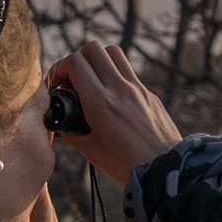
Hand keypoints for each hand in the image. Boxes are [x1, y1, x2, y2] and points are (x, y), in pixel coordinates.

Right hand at [45, 40, 181, 186]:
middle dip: (77, 59)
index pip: (75, 63)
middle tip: (73, 80)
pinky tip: (112, 97)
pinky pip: (129, 72)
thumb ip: (72, 131)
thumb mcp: (90, 151)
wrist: (165, 172)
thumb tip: (62, 122)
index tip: (57, 84)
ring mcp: (138, 89)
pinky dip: (115, 75)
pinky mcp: (150, 95)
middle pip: (93, 48)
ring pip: (113, 52)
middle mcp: (119, 89)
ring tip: (92, 81)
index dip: (59, 69)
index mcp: (100, 103)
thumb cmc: (126, 166)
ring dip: (98, 60)